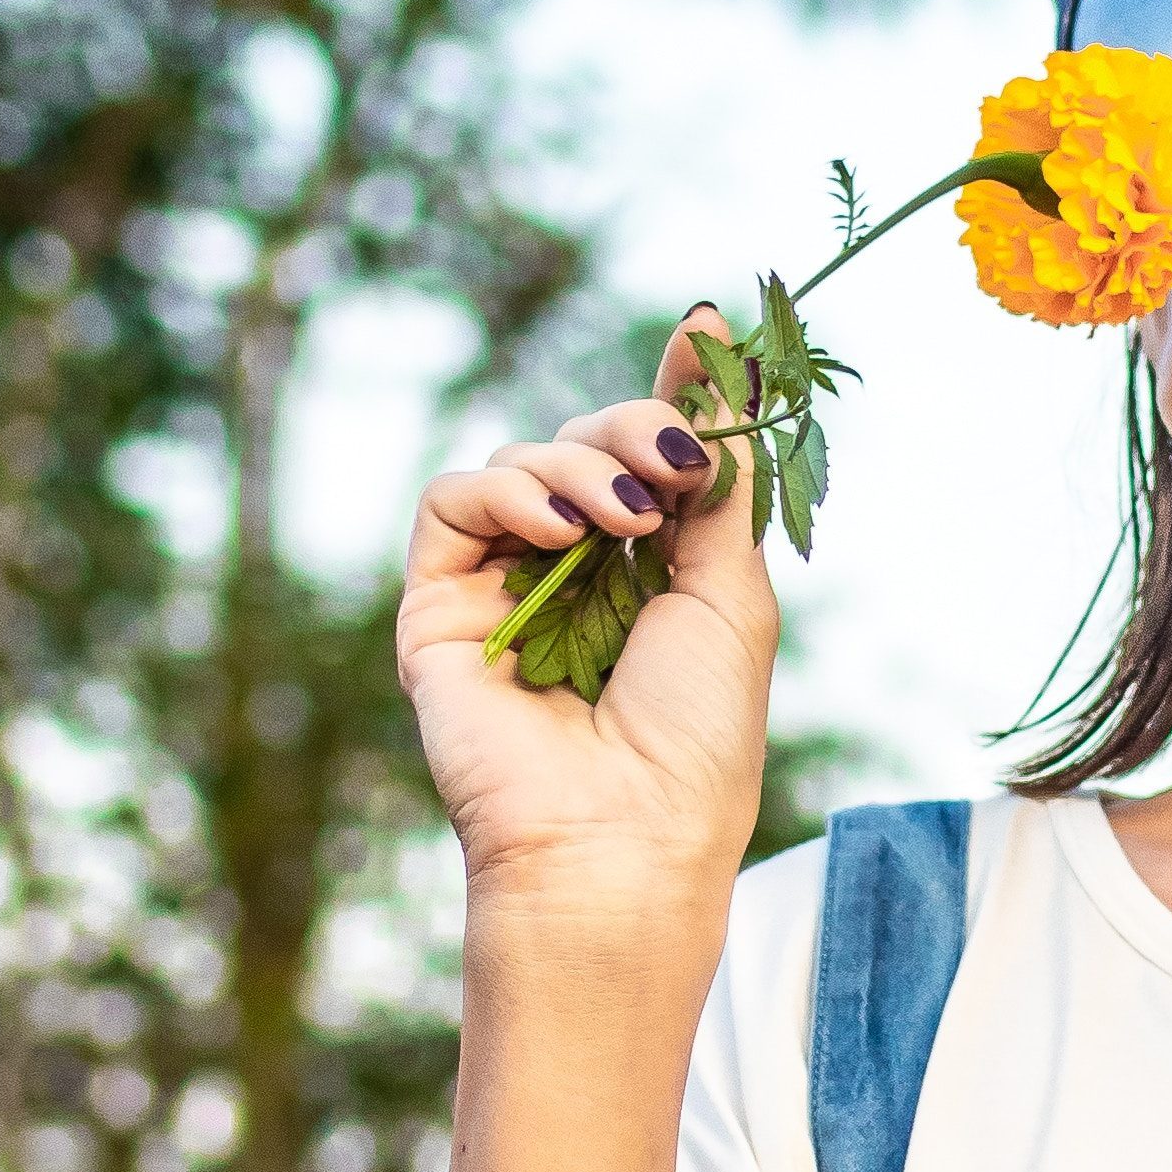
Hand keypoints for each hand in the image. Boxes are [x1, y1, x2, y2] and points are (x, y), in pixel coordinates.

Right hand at [397, 312, 773, 914]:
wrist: (622, 840)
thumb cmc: (693, 742)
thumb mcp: (733, 597)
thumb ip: (721, 488)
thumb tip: (723, 363)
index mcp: (655, 576)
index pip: (652, 459)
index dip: (675, 394)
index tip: (705, 331)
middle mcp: (578, 576)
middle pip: (590, 445)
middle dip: (634, 430)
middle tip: (670, 463)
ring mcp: (505, 589)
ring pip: (522, 462)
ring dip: (577, 465)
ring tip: (624, 519)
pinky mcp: (438, 608)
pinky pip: (454, 503)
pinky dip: (506, 493)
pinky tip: (563, 533)